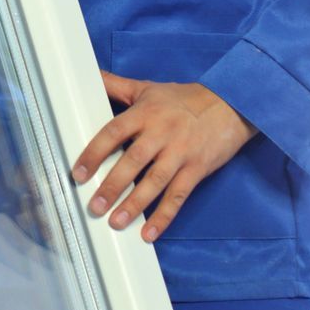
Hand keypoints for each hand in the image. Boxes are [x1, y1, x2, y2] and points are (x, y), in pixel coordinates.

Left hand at [72, 72, 256, 241]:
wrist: (230, 104)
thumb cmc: (185, 98)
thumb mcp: (148, 88)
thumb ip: (116, 85)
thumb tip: (90, 76)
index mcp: (145, 113)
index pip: (114, 133)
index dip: (94, 153)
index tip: (79, 173)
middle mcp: (162, 133)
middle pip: (133, 161)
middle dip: (112, 185)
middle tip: (94, 206)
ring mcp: (180, 153)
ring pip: (155, 182)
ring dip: (135, 204)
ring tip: (116, 222)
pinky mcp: (197, 169)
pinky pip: (178, 196)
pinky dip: (164, 216)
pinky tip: (149, 234)